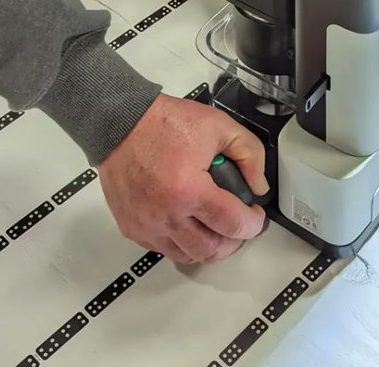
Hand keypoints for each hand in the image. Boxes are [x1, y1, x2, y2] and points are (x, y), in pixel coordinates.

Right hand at [97, 94, 267, 264]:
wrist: (120, 121)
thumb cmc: (164, 122)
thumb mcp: (218, 125)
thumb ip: (249, 153)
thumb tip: (258, 186)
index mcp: (189, 190)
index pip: (233, 224)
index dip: (252, 223)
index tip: (255, 215)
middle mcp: (167, 214)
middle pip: (211, 250)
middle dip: (233, 241)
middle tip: (237, 224)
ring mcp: (147, 225)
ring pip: (187, 256)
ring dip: (207, 246)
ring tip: (214, 226)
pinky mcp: (131, 227)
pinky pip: (163, 249)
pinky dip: (181, 243)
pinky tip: (187, 223)